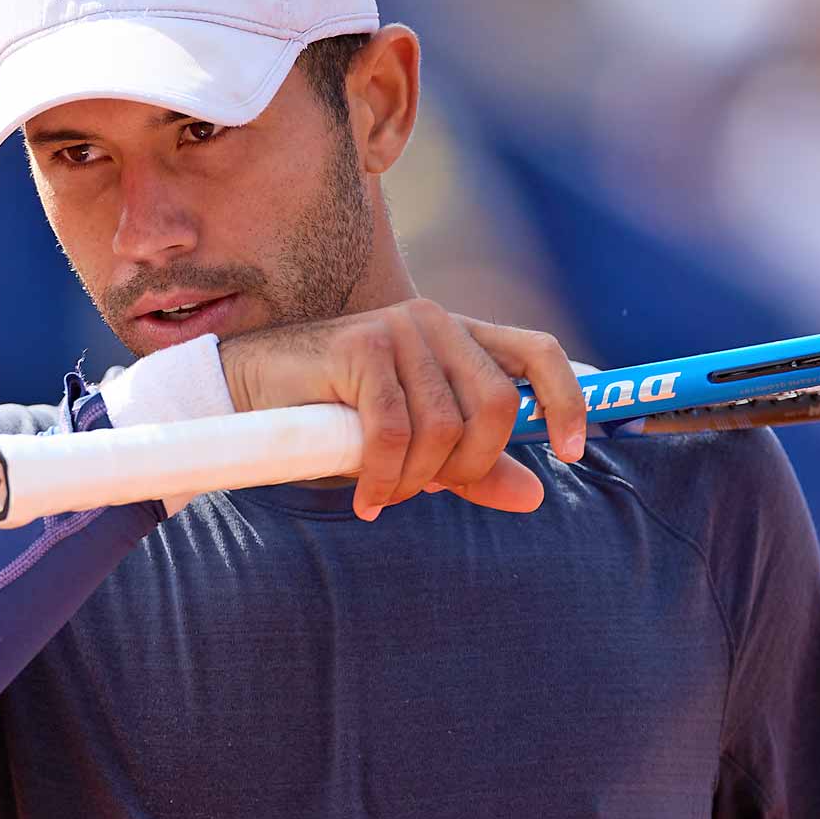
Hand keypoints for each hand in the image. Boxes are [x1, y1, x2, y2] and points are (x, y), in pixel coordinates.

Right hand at [217, 299, 588, 520]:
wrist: (249, 389)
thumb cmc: (335, 418)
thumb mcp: (416, 447)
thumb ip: (472, 466)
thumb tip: (535, 495)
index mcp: (460, 338)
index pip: (538, 353)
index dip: (566, 400)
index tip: (570, 453)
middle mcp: (436, 322)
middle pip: (495, 406)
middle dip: (469, 466)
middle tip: (426, 490)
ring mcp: (399, 329)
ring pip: (444, 427)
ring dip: (415, 479)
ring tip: (383, 492)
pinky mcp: (361, 346)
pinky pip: (394, 433)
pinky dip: (382, 477)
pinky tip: (364, 496)